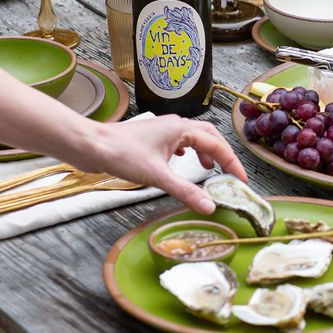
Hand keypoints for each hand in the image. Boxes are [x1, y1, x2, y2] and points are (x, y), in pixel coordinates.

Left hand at [76, 116, 247, 214]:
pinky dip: (189, 152)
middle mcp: (175, 125)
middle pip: (209, 136)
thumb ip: (185, 192)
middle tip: (230, 174)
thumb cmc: (121, 154)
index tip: (242, 181)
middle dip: (222, 155)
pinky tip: (184, 162)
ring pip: (194, 138)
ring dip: (206, 152)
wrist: (90, 145)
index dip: (232, 163)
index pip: (217, 144)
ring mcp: (163, 131)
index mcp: (181, 129)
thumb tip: (209, 207)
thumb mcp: (157, 176)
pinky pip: (179, 141)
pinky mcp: (152, 138)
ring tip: (209, 169)